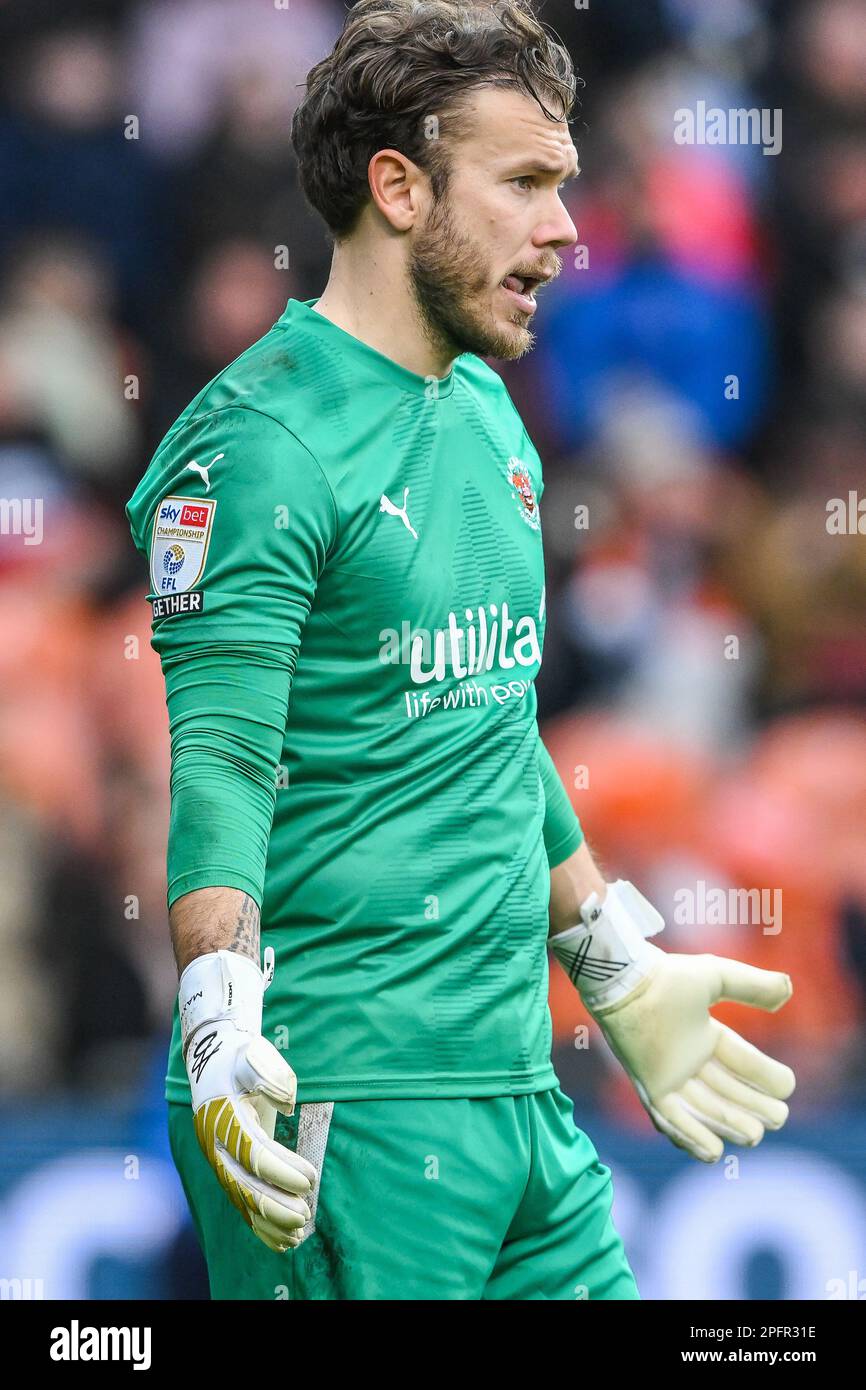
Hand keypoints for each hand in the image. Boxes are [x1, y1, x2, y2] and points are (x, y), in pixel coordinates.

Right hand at [181, 949, 316, 1250]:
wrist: (212, 1053)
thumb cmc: (239, 1054)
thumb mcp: (253, 1054)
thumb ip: (269, 1073)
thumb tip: (286, 1097)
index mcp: (224, 1119)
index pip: (255, 1154)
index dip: (282, 1170)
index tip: (310, 1178)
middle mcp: (217, 1144)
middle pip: (245, 1186)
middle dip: (276, 1205)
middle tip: (306, 1216)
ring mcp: (219, 1157)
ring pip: (241, 1199)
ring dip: (269, 1220)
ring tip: (298, 1234)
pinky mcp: (227, 1164)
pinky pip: (241, 1200)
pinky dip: (260, 1223)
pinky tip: (282, 1239)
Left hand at [589, 946, 794, 1162]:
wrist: (626, 985)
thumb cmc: (667, 978)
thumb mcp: (716, 976)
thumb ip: (751, 984)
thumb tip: (788, 990)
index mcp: (704, 1035)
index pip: (740, 1061)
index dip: (764, 1075)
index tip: (787, 1087)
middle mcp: (687, 1059)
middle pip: (727, 1091)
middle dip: (753, 1107)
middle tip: (779, 1118)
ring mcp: (668, 1076)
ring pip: (704, 1109)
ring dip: (729, 1125)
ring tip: (755, 1136)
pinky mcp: (649, 1087)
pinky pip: (671, 1119)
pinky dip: (690, 1137)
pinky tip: (714, 1153)